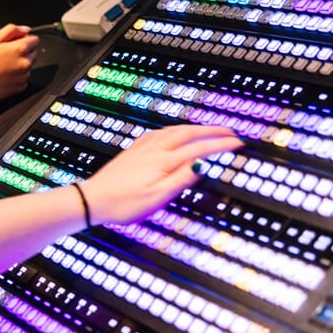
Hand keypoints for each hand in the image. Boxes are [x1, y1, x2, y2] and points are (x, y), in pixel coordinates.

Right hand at [0, 24, 39, 103]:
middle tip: (6, 54)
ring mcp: (24, 76)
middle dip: (23, 51)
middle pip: (33, 52)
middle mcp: (26, 63)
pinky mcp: (21, 87)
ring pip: (29, 65)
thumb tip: (25, 30)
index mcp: (20, 49)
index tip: (14, 43)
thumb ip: (12, 30)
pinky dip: (17, 76)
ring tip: (3, 65)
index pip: (35, 40)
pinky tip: (5, 75)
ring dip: (20, 64)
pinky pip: (24, 78)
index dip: (24, 39)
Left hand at [80, 125, 241, 225]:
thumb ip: (181, 179)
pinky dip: (176, 129)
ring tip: (210, 129)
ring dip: (196, 127)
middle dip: (213, 131)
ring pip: (176, 130)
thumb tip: (203, 163)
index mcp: (164, 161)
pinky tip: (174, 132)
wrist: (93, 200)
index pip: (200, 148)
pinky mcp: (134, 150)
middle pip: (190, 133)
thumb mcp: (157, 198)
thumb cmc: (123, 204)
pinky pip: (161, 132)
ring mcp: (143, 148)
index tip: (239, 142)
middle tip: (231, 132)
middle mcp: (155, 149)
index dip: (221, 145)